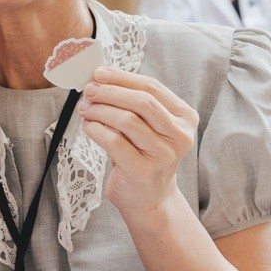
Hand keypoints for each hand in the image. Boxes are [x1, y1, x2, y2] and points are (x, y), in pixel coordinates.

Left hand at [79, 67, 197, 219]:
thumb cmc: (142, 154)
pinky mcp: (144, 170)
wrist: (148, 197)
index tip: (99, 73)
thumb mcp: (147, 126)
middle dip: (110, 92)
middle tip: (89, 91)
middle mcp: (180, 135)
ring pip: (127, 120)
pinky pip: (114, 141)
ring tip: (85, 109)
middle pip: (142, 102)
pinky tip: (88, 126)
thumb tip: (101, 78)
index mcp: (185, 117)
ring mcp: (164, 155)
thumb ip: (133, 103)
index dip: (123, 77)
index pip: (152, 87)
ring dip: (100, 110)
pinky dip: (96, 129)